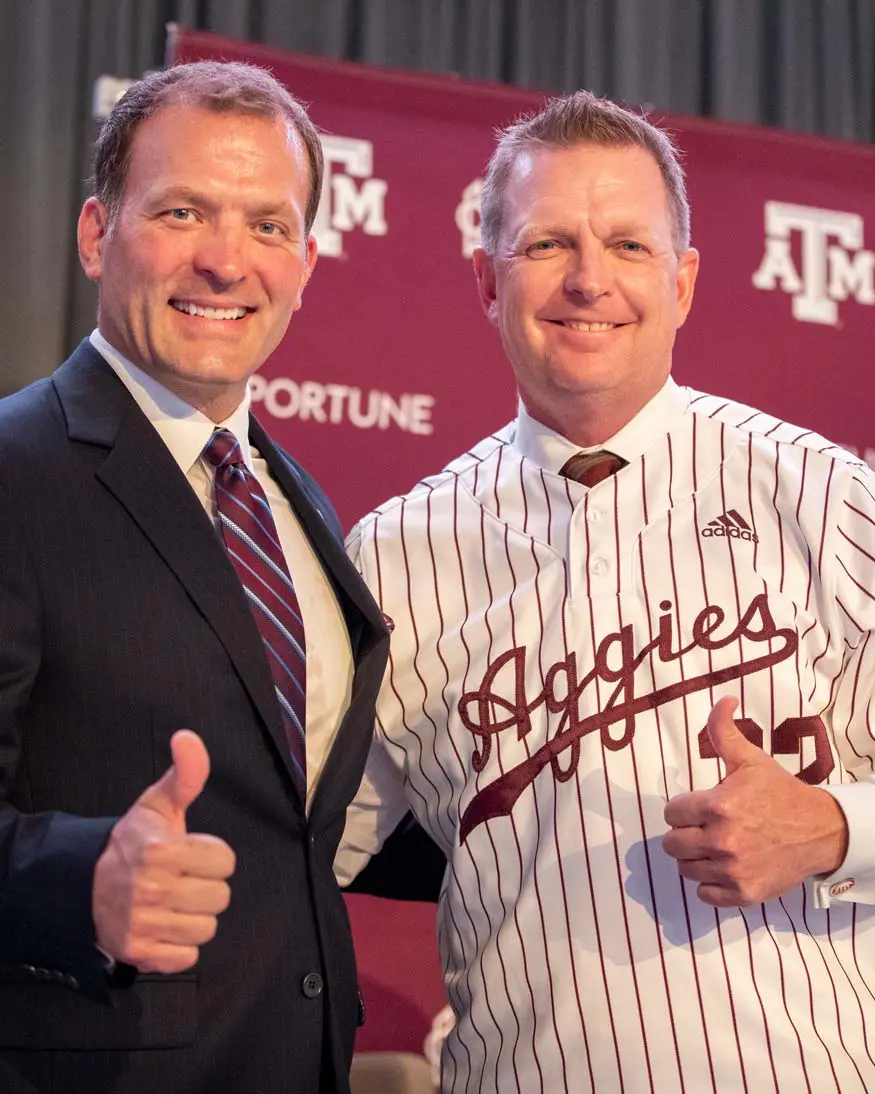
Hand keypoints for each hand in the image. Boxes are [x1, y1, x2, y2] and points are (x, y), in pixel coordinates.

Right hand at [92, 730, 235, 972]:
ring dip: (194, 916)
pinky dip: (180, 946)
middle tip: (181, 879)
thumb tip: (188, 737)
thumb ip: (186, 773)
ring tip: (172, 902)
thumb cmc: (134, 841)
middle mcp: (152, 889)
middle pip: (220, 897)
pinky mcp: (139, 953)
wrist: (85, 883)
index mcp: (163, 851)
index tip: (189, 853)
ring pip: (207, 928)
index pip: (226, 861)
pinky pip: (187, 957)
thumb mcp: (159, 803)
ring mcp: (144, 924)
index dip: (211, 856)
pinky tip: (165, 926)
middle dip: (205, 886)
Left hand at [662, 697, 846, 906]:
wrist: (819, 831)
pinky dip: (710, 884)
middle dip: (684, 834)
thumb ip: (725, 732)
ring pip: (685, 869)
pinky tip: (723, 867)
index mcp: (718, 806)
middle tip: (703, 828)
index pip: (671, 813)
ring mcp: (732, 870)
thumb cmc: (780, 793)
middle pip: (672, 844)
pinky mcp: (743, 893)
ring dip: (695, 858)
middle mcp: (722, 840)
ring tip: (713, 846)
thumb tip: (722, 700)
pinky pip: (705, 894)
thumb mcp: (750, 760)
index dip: (682, 809)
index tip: (698, 808)